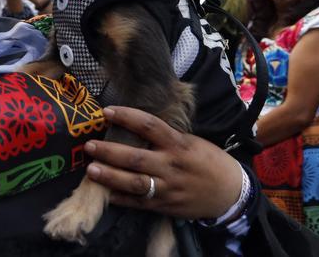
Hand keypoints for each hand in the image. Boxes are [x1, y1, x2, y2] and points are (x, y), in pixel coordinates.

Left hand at [83, 106, 242, 219]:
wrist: (229, 191)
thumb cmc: (207, 160)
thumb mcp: (190, 141)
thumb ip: (165, 136)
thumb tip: (134, 125)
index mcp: (178, 144)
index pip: (149, 126)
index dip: (127, 117)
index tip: (106, 111)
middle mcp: (171, 165)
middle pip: (136, 158)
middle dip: (110, 152)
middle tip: (89, 146)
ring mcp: (168, 187)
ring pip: (135, 183)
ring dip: (110, 177)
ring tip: (91, 170)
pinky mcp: (166, 206)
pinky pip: (140, 203)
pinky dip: (121, 198)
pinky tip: (106, 193)